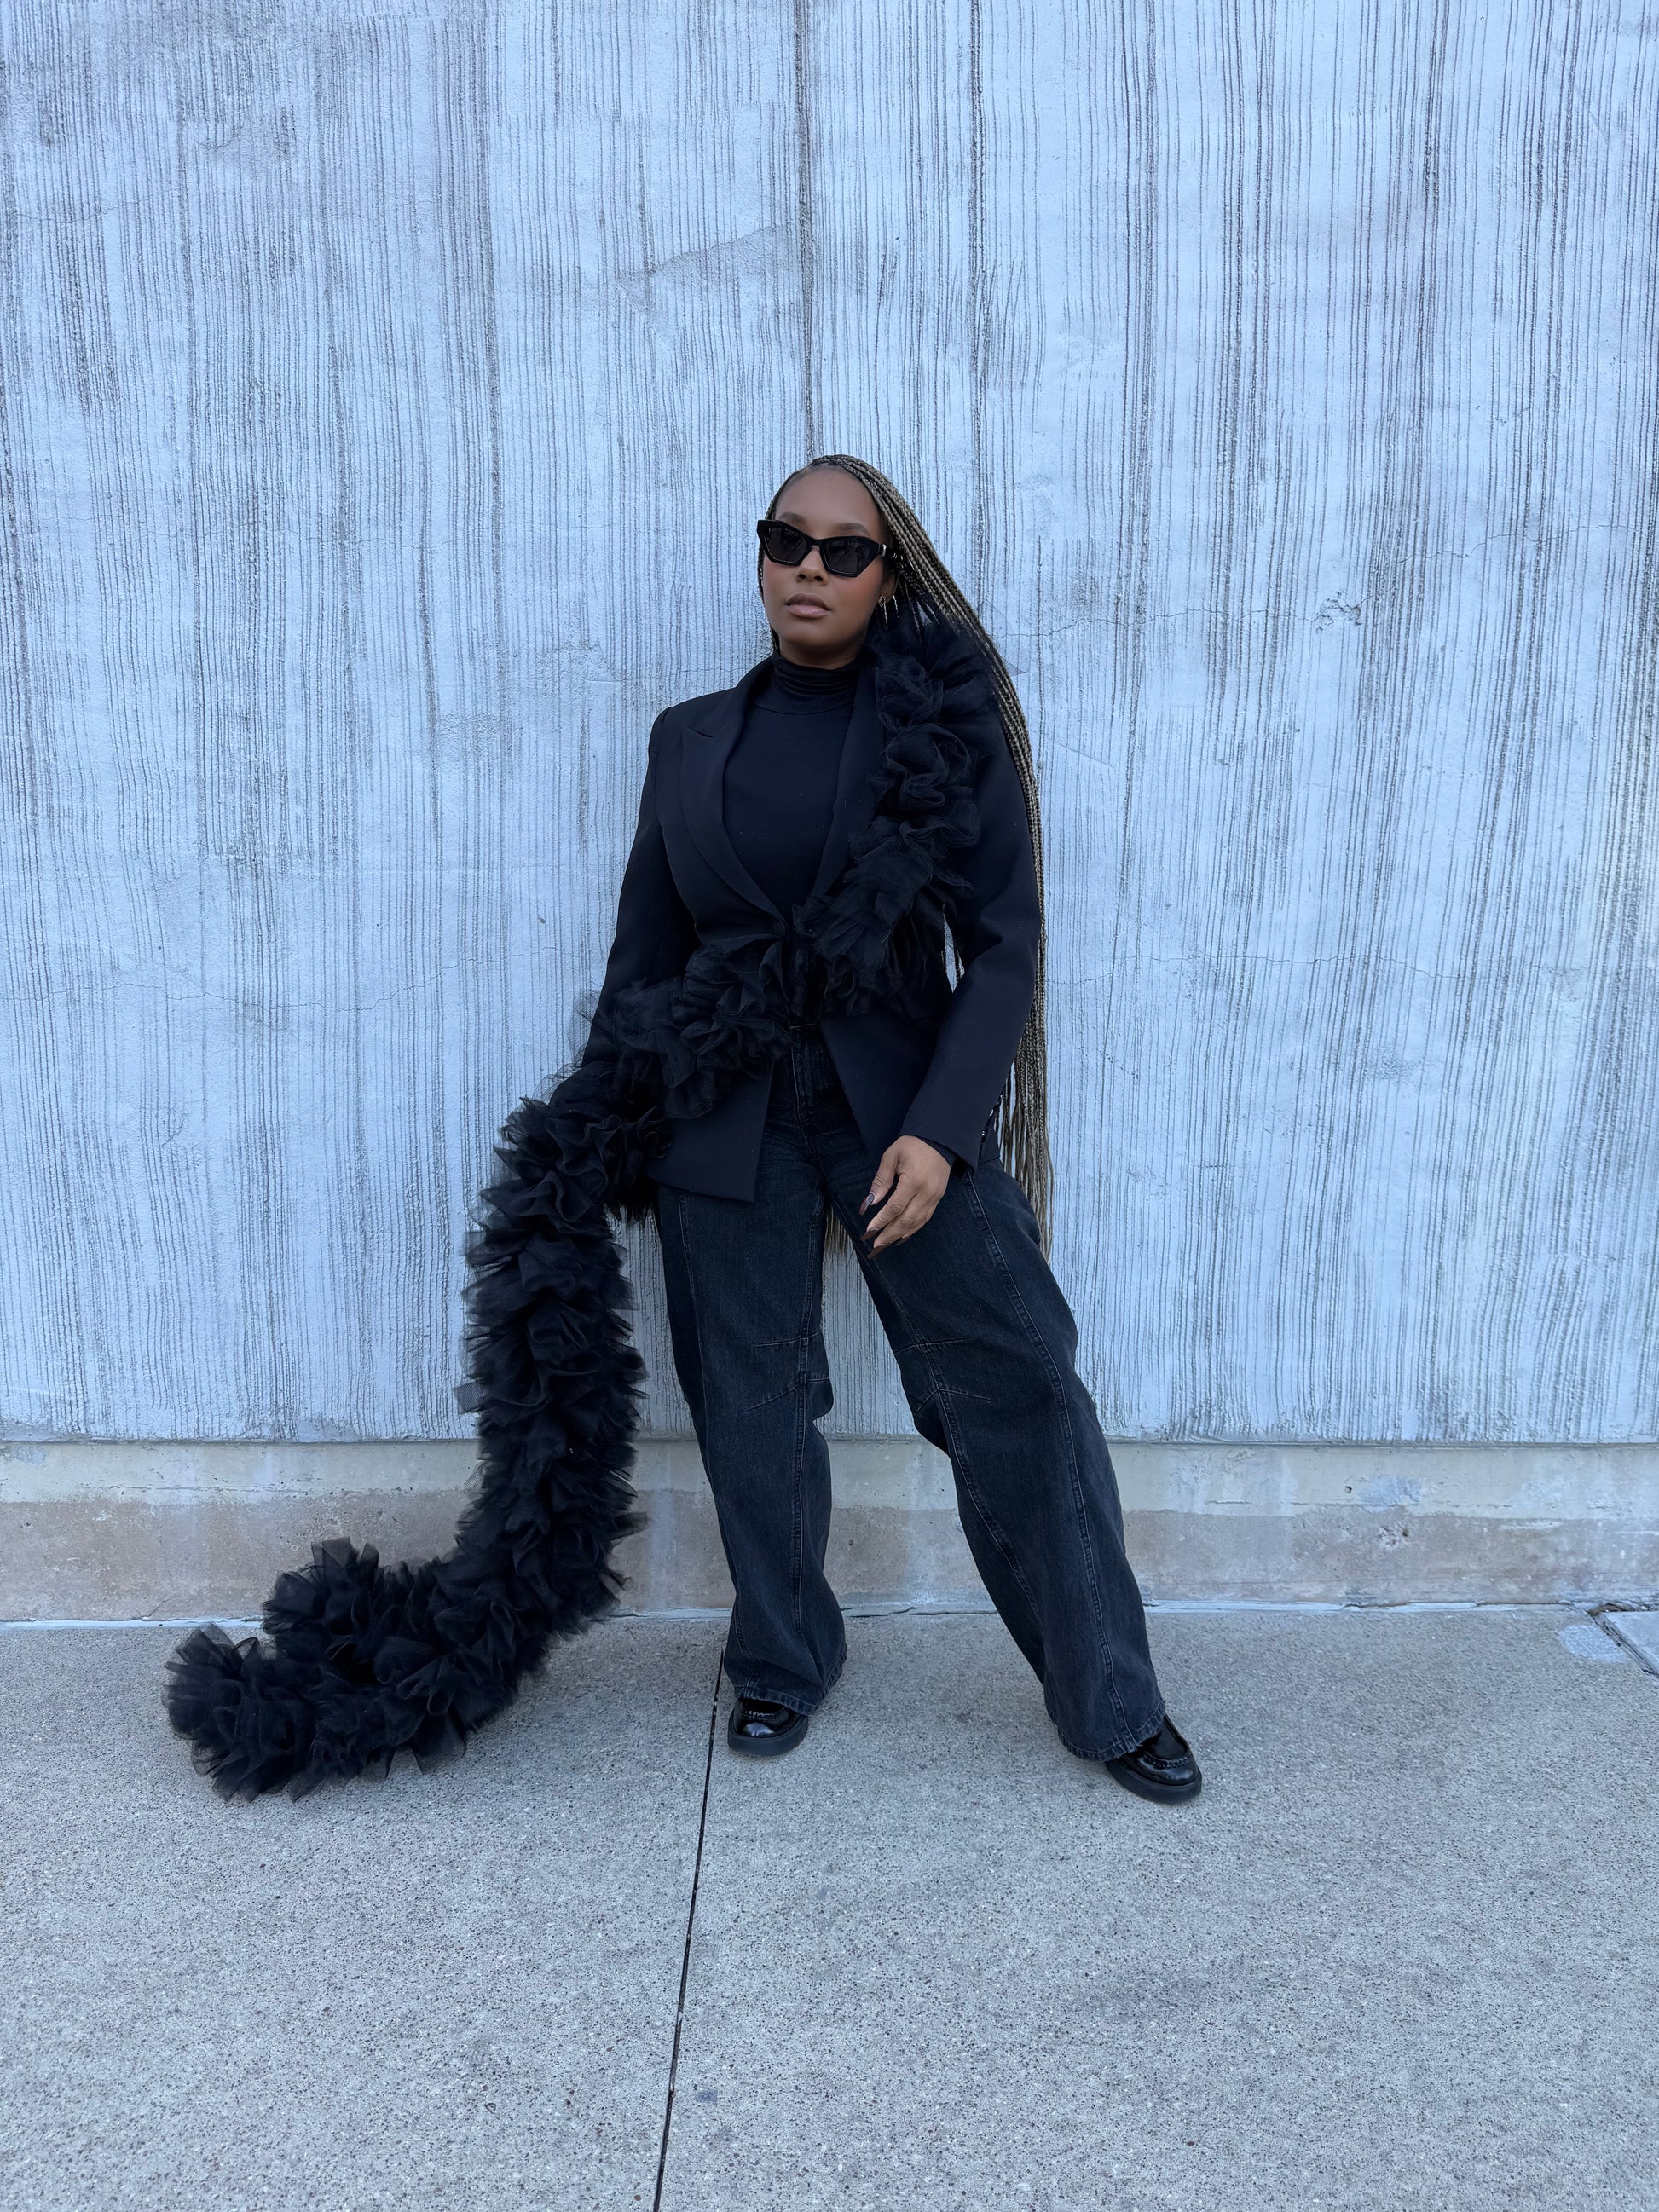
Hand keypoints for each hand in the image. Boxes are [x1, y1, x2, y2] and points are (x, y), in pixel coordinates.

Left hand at [859, 1136, 950, 1252]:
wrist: (939, 1139)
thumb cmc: (913, 1145)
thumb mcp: (891, 1156)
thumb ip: (881, 1180)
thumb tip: (871, 1202)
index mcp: (914, 1181)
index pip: (895, 1207)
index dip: (881, 1221)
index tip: (869, 1231)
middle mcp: (927, 1192)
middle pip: (907, 1220)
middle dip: (889, 1234)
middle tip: (875, 1245)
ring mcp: (935, 1197)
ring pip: (917, 1223)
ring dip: (900, 1235)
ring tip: (885, 1244)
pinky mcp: (938, 1198)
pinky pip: (925, 1218)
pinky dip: (913, 1229)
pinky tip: (902, 1236)